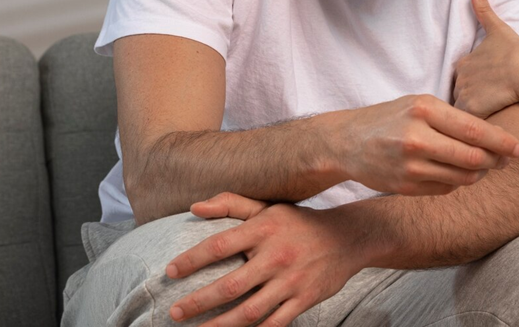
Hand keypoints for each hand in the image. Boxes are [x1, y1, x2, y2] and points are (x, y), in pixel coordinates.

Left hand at [166, 192, 358, 325]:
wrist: (348, 236)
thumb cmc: (299, 222)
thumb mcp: (268, 208)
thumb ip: (231, 204)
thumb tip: (194, 207)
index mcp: (264, 229)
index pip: (220, 245)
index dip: (192, 260)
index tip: (169, 272)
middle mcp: (277, 255)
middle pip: (231, 285)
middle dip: (198, 302)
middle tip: (174, 312)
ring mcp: (292, 280)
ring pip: (250, 311)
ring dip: (220, 325)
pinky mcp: (305, 299)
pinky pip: (275, 323)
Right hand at [328, 93, 518, 195]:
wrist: (346, 141)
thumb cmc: (390, 118)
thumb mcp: (420, 104)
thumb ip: (455, 119)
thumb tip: (497, 138)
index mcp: (424, 109)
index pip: (475, 130)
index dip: (503, 143)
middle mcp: (417, 138)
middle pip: (474, 159)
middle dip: (496, 161)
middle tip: (505, 159)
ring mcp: (410, 166)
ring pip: (463, 177)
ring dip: (479, 173)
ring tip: (479, 163)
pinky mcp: (406, 187)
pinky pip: (446, 188)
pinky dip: (456, 181)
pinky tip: (450, 170)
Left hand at [453, 0, 518, 117]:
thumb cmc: (514, 50)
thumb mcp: (497, 28)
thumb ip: (484, 10)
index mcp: (462, 64)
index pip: (462, 80)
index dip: (475, 86)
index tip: (489, 90)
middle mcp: (459, 79)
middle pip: (461, 96)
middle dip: (472, 102)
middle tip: (489, 106)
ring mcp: (464, 95)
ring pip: (463, 111)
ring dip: (472, 115)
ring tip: (487, 119)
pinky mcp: (471, 110)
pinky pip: (468, 124)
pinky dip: (475, 127)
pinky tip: (486, 128)